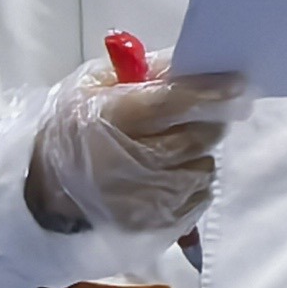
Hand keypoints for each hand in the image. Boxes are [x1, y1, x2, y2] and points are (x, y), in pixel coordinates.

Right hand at [26, 70, 246, 236]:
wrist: (47, 187)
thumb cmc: (77, 127)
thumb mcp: (94, 86)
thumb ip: (142, 71)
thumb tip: (191, 64)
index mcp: (107, 120)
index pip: (169, 103)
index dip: (208, 93)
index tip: (239, 84)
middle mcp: (123, 163)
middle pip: (195, 137)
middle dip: (210, 121)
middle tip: (208, 113)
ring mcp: (139, 198)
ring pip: (203, 168)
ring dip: (198, 154)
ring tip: (171, 148)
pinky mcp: (151, 223)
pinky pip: (198, 196)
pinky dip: (193, 182)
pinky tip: (168, 173)